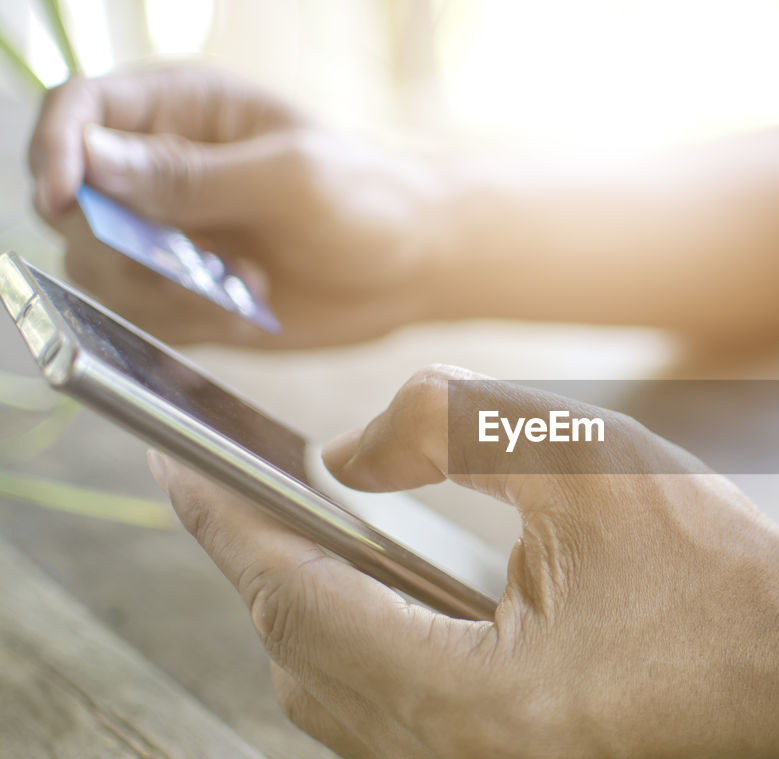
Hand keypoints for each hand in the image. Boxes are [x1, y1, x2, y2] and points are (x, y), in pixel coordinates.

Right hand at [29, 65, 450, 347]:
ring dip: (163, 290)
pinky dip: (186, 322)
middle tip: (199, 263)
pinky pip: (143, 315)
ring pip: (101, 266)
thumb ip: (193, 174)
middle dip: (125, 242)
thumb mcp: (288, 178)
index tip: (65, 197)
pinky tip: (247, 311)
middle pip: (75, 201)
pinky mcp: (184, 292)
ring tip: (245, 285)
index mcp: (183, 109)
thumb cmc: (368, 200)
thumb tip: (92, 162)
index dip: (56, 149)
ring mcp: (170, 234)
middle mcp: (161, 169)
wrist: (414, 267)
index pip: (80, 109)